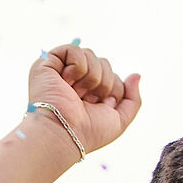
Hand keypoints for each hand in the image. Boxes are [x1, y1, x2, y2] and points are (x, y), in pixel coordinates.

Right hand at [27, 43, 141, 163]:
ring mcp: (59, 72)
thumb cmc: (88, 132)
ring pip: (90, 54)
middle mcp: (74, 81)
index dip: (113, 89)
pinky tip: (66, 83)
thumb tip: (135, 75)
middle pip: (103, 63)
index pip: (112, 76)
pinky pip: (74, 49)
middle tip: (87, 101)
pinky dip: (77, 67)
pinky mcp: (46, 64)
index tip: (100, 106)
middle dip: (103, 82)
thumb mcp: (119, 120)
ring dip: (91, 77)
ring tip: (76, 94)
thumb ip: (133, 99)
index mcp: (89, 93)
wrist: (64, 133)